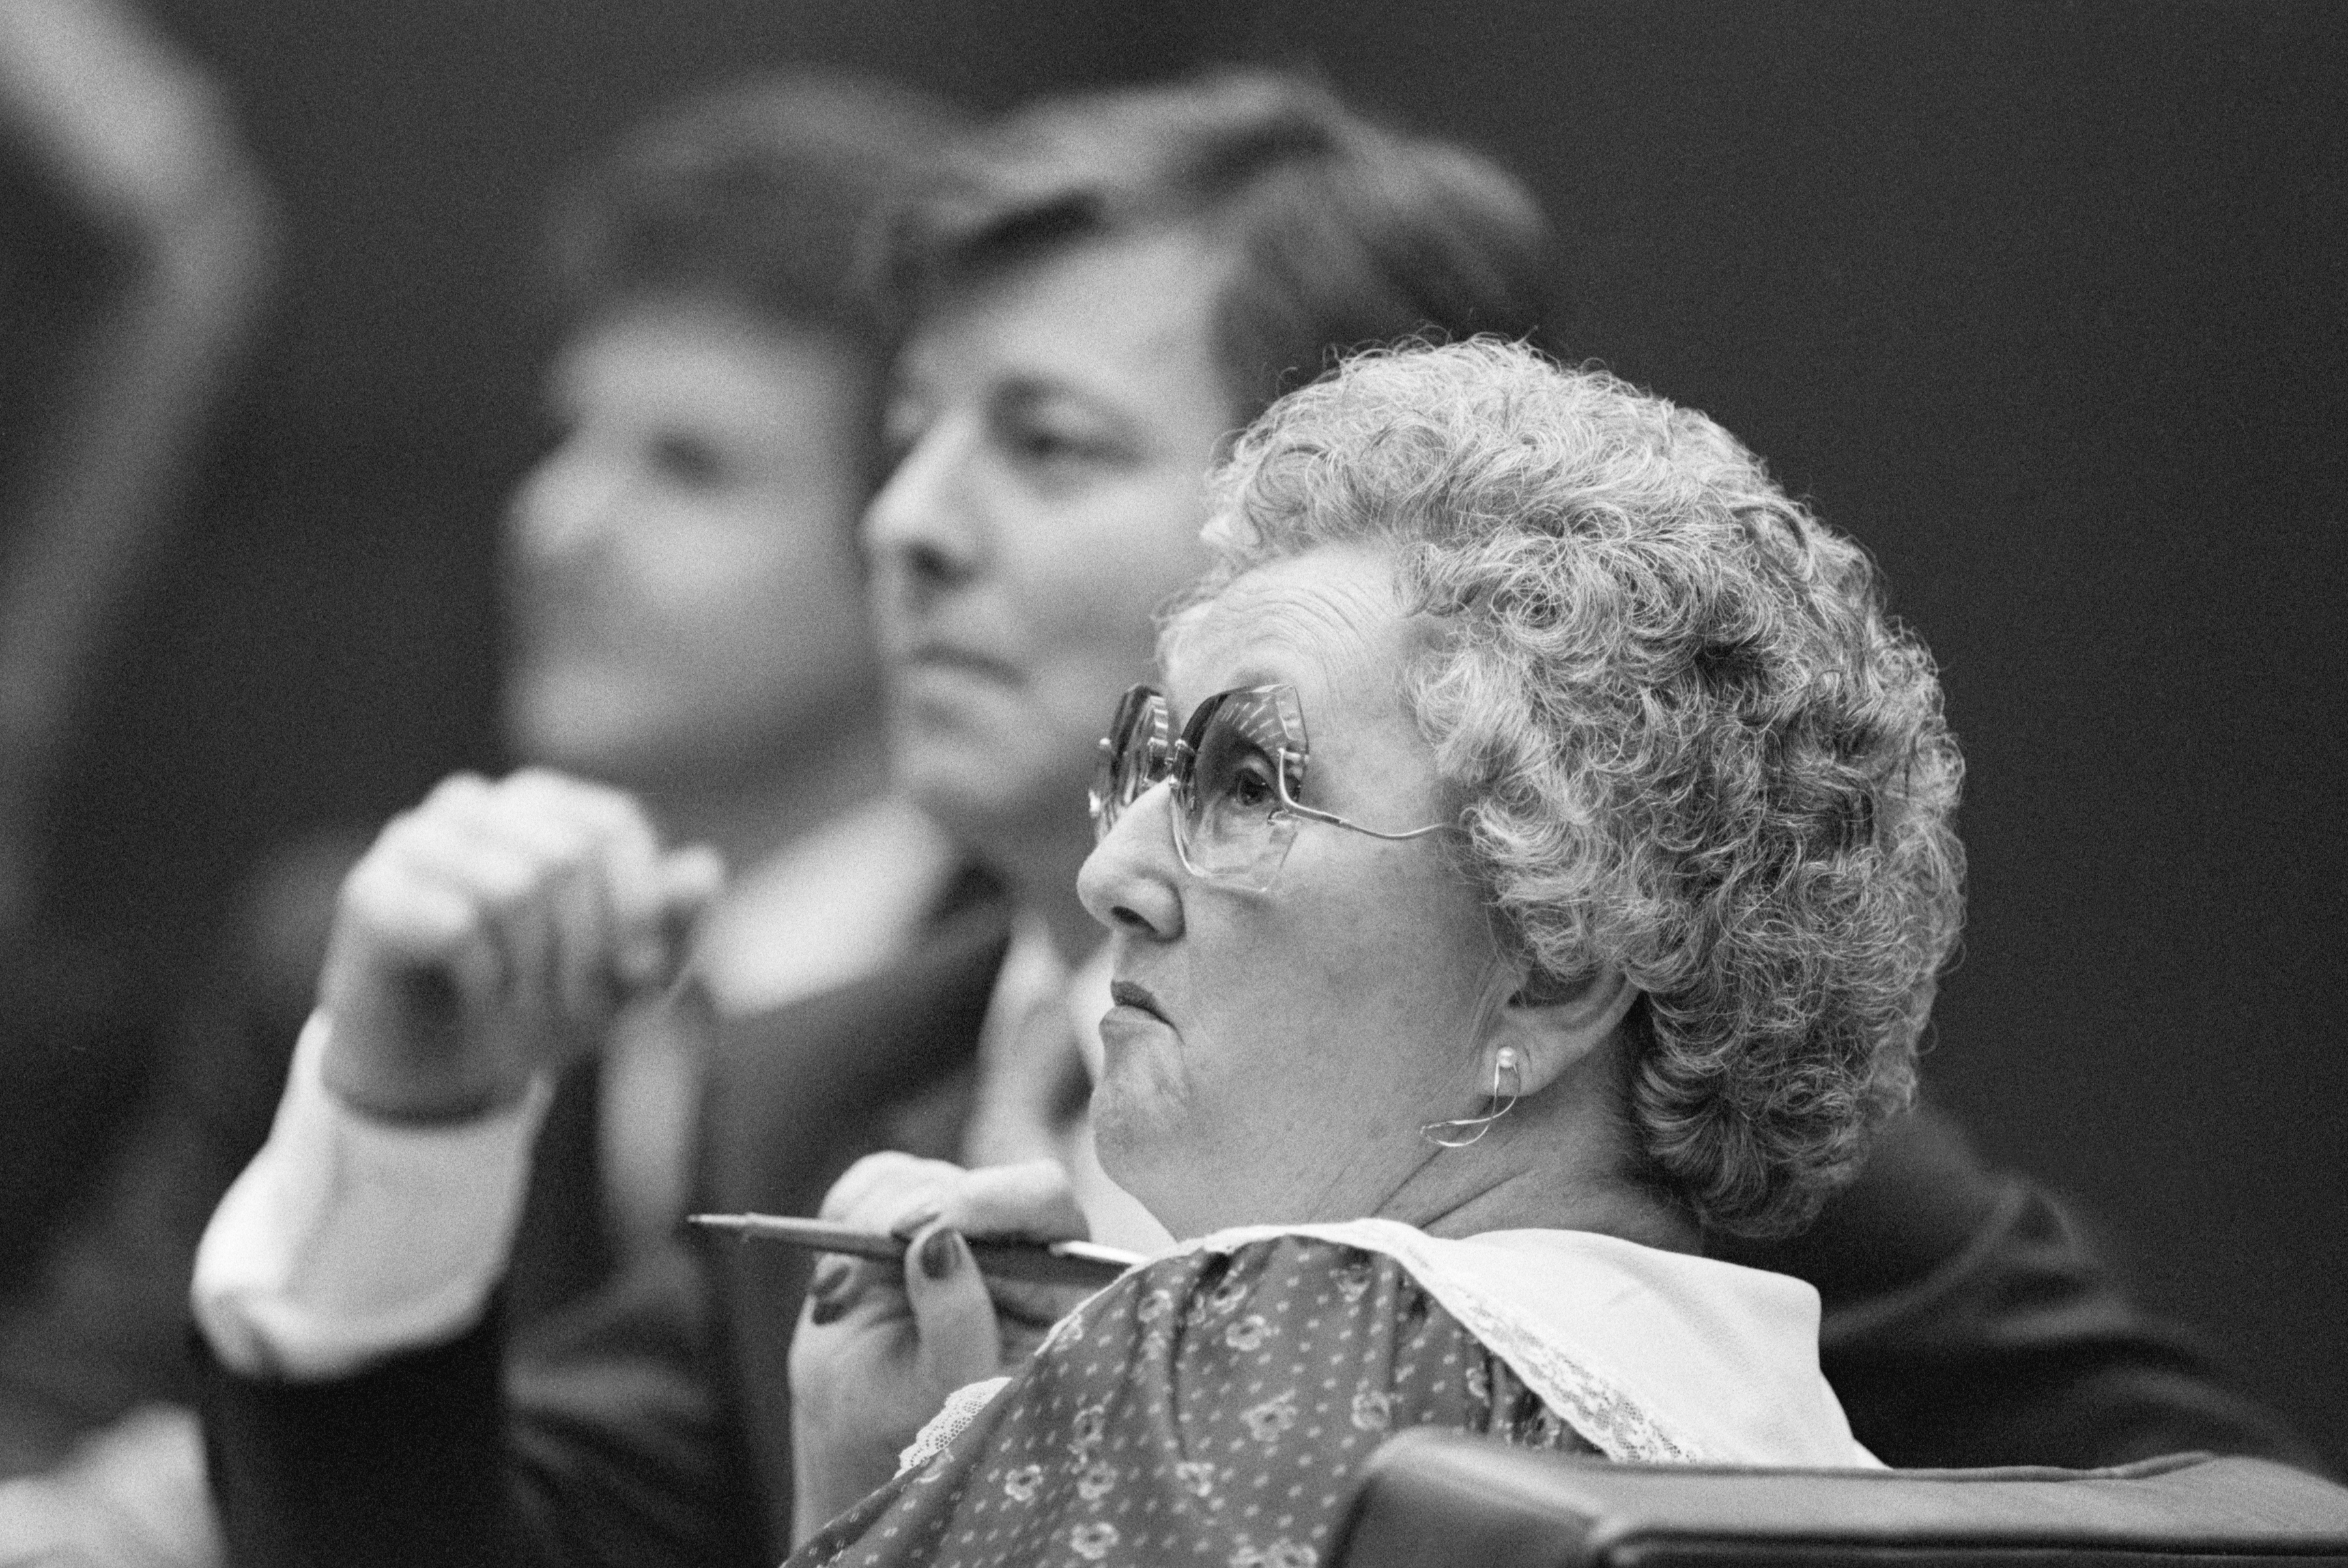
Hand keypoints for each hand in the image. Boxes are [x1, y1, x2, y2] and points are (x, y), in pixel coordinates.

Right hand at [316, 768, 721, 1121]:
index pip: (610, 822)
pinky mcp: (372, 891)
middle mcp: (479, 805)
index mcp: (544, 805)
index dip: (638, 904)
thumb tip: (705, 869)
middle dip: (589, 950)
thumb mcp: (627, 976)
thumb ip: (673, 923)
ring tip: (532, 1010)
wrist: (440, 1064)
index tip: (643, 975)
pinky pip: (455, 924)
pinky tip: (481, 999)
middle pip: (565, 855)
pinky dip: (487, 980)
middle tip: (582, 1010)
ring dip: (538, 972)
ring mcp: (417, 840)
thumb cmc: (539, 999)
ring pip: (513, 886)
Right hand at [787, 1154, 1089, 1541]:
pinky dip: (843, 1223)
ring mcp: (962, 1215)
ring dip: (865, 1235)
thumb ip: (958, 1323)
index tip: (928, 1231)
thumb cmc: (922, 1423)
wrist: (864, 1423)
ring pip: (916, 1182)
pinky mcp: (910, 1201)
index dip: (989, 1200)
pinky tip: (838, 1282)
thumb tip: (941, 1243)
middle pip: (977, 1183)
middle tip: (860, 1264)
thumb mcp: (946, 1392)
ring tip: (838, 1298)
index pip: (1044, 1200)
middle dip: (911, 1221)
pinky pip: (874, 1181)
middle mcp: (1019, 1239)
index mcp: (1055, 1283)